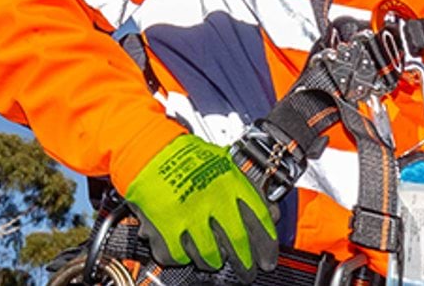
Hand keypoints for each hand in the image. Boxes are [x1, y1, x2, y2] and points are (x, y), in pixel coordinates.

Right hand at [124, 134, 277, 281]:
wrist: (151, 152)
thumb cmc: (189, 158)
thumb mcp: (227, 165)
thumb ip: (249, 189)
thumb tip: (273, 213)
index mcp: (231, 183)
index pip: (259, 219)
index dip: (267, 244)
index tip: (268, 258)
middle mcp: (213, 200)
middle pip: (238, 242)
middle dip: (245, 263)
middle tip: (248, 272)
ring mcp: (188, 216)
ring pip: (209, 256)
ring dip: (215, 262)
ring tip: (217, 261)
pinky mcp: (164, 228)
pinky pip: (179, 257)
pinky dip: (184, 259)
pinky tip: (187, 252)